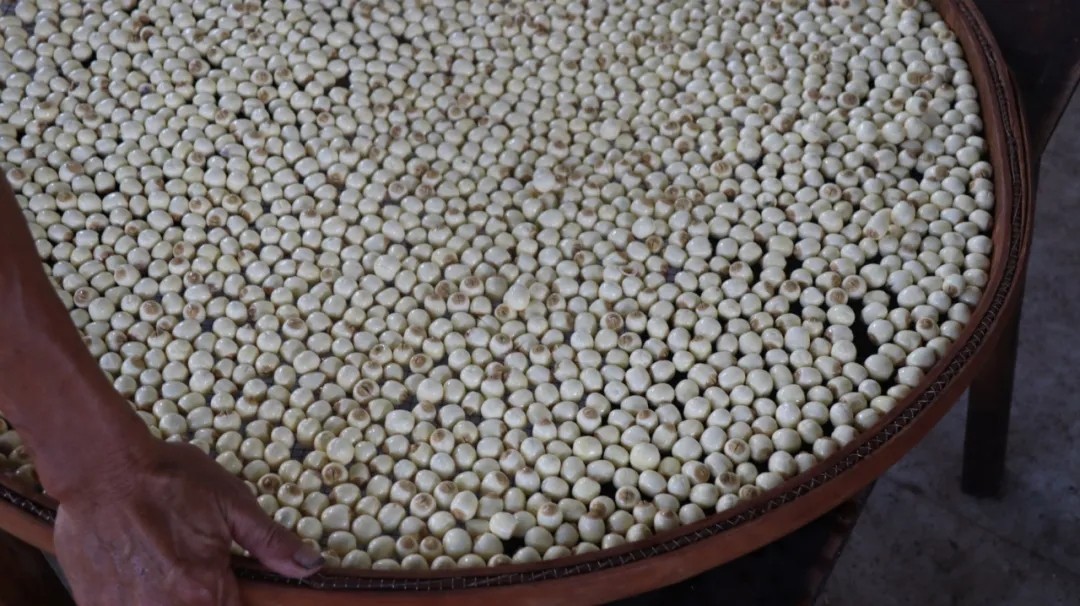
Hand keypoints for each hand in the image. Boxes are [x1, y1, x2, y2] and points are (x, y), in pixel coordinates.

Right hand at [53, 439, 322, 605]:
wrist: (102, 467)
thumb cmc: (169, 479)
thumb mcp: (232, 503)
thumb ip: (271, 543)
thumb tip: (312, 566)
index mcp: (205, 590)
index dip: (233, 597)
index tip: (226, 580)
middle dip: (201, 595)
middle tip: (188, 565)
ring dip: (167, 596)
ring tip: (162, 564)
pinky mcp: (95, 604)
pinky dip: (137, 597)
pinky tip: (137, 574)